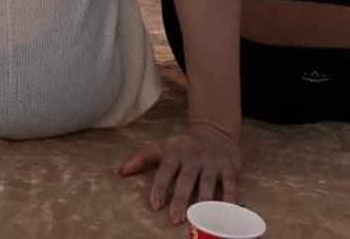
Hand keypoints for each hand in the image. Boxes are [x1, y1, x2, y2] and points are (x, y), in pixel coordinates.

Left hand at [118, 122, 241, 223]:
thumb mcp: (161, 148)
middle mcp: (193, 157)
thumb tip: (120, 173)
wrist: (214, 131)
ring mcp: (211, 162)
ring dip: (204, 202)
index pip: (165, 170)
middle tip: (175, 219)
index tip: (155, 206)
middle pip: (186, 179)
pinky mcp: (229, 167)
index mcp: (175, 153)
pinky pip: (229, 184)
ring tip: (200, 219)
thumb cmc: (183, 146)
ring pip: (208, 183)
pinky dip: (229, 198)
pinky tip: (227, 211)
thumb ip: (140, 158)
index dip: (160, 187)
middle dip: (181, 199)